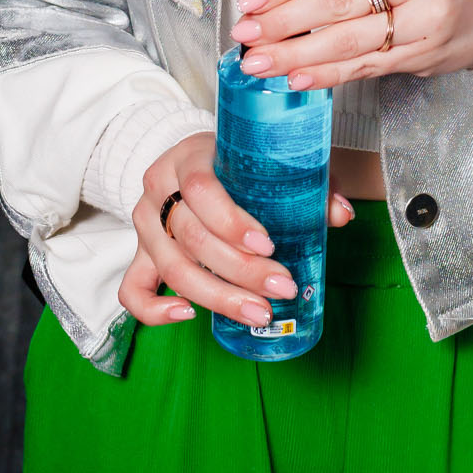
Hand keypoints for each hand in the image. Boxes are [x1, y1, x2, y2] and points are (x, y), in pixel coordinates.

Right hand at [119, 129, 356, 328]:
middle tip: (281, 288)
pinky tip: (189, 315)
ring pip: (171, 267)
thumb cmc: (236, 161)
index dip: (232, 221)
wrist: (191, 158)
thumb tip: (341, 215)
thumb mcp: (266, 159)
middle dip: (239, 270)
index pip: (200, 189)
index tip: (269, 245)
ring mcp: (145, 224)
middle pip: (191, 236)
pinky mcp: (139, 254)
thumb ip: (305, 183)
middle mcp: (158, 189)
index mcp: (187, 156)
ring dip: (216, 296)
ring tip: (258, 312)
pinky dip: (154, 309)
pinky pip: (132, 289)